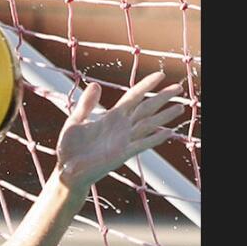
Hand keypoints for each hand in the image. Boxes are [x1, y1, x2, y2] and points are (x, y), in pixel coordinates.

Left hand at [53, 71, 186, 187]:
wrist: (66, 170)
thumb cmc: (70, 147)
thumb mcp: (75, 121)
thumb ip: (86, 104)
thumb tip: (96, 84)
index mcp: (111, 117)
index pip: (133, 97)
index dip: (146, 85)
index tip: (160, 75)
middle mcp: (121, 127)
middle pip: (146, 108)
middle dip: (162, 98)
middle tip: (179, 87)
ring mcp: (124, 140)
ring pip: (148, 125)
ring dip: (165, 117)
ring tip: (180, 108)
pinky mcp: (122, 154)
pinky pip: (142, 144)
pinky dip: (155, 138)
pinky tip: (169, 133)